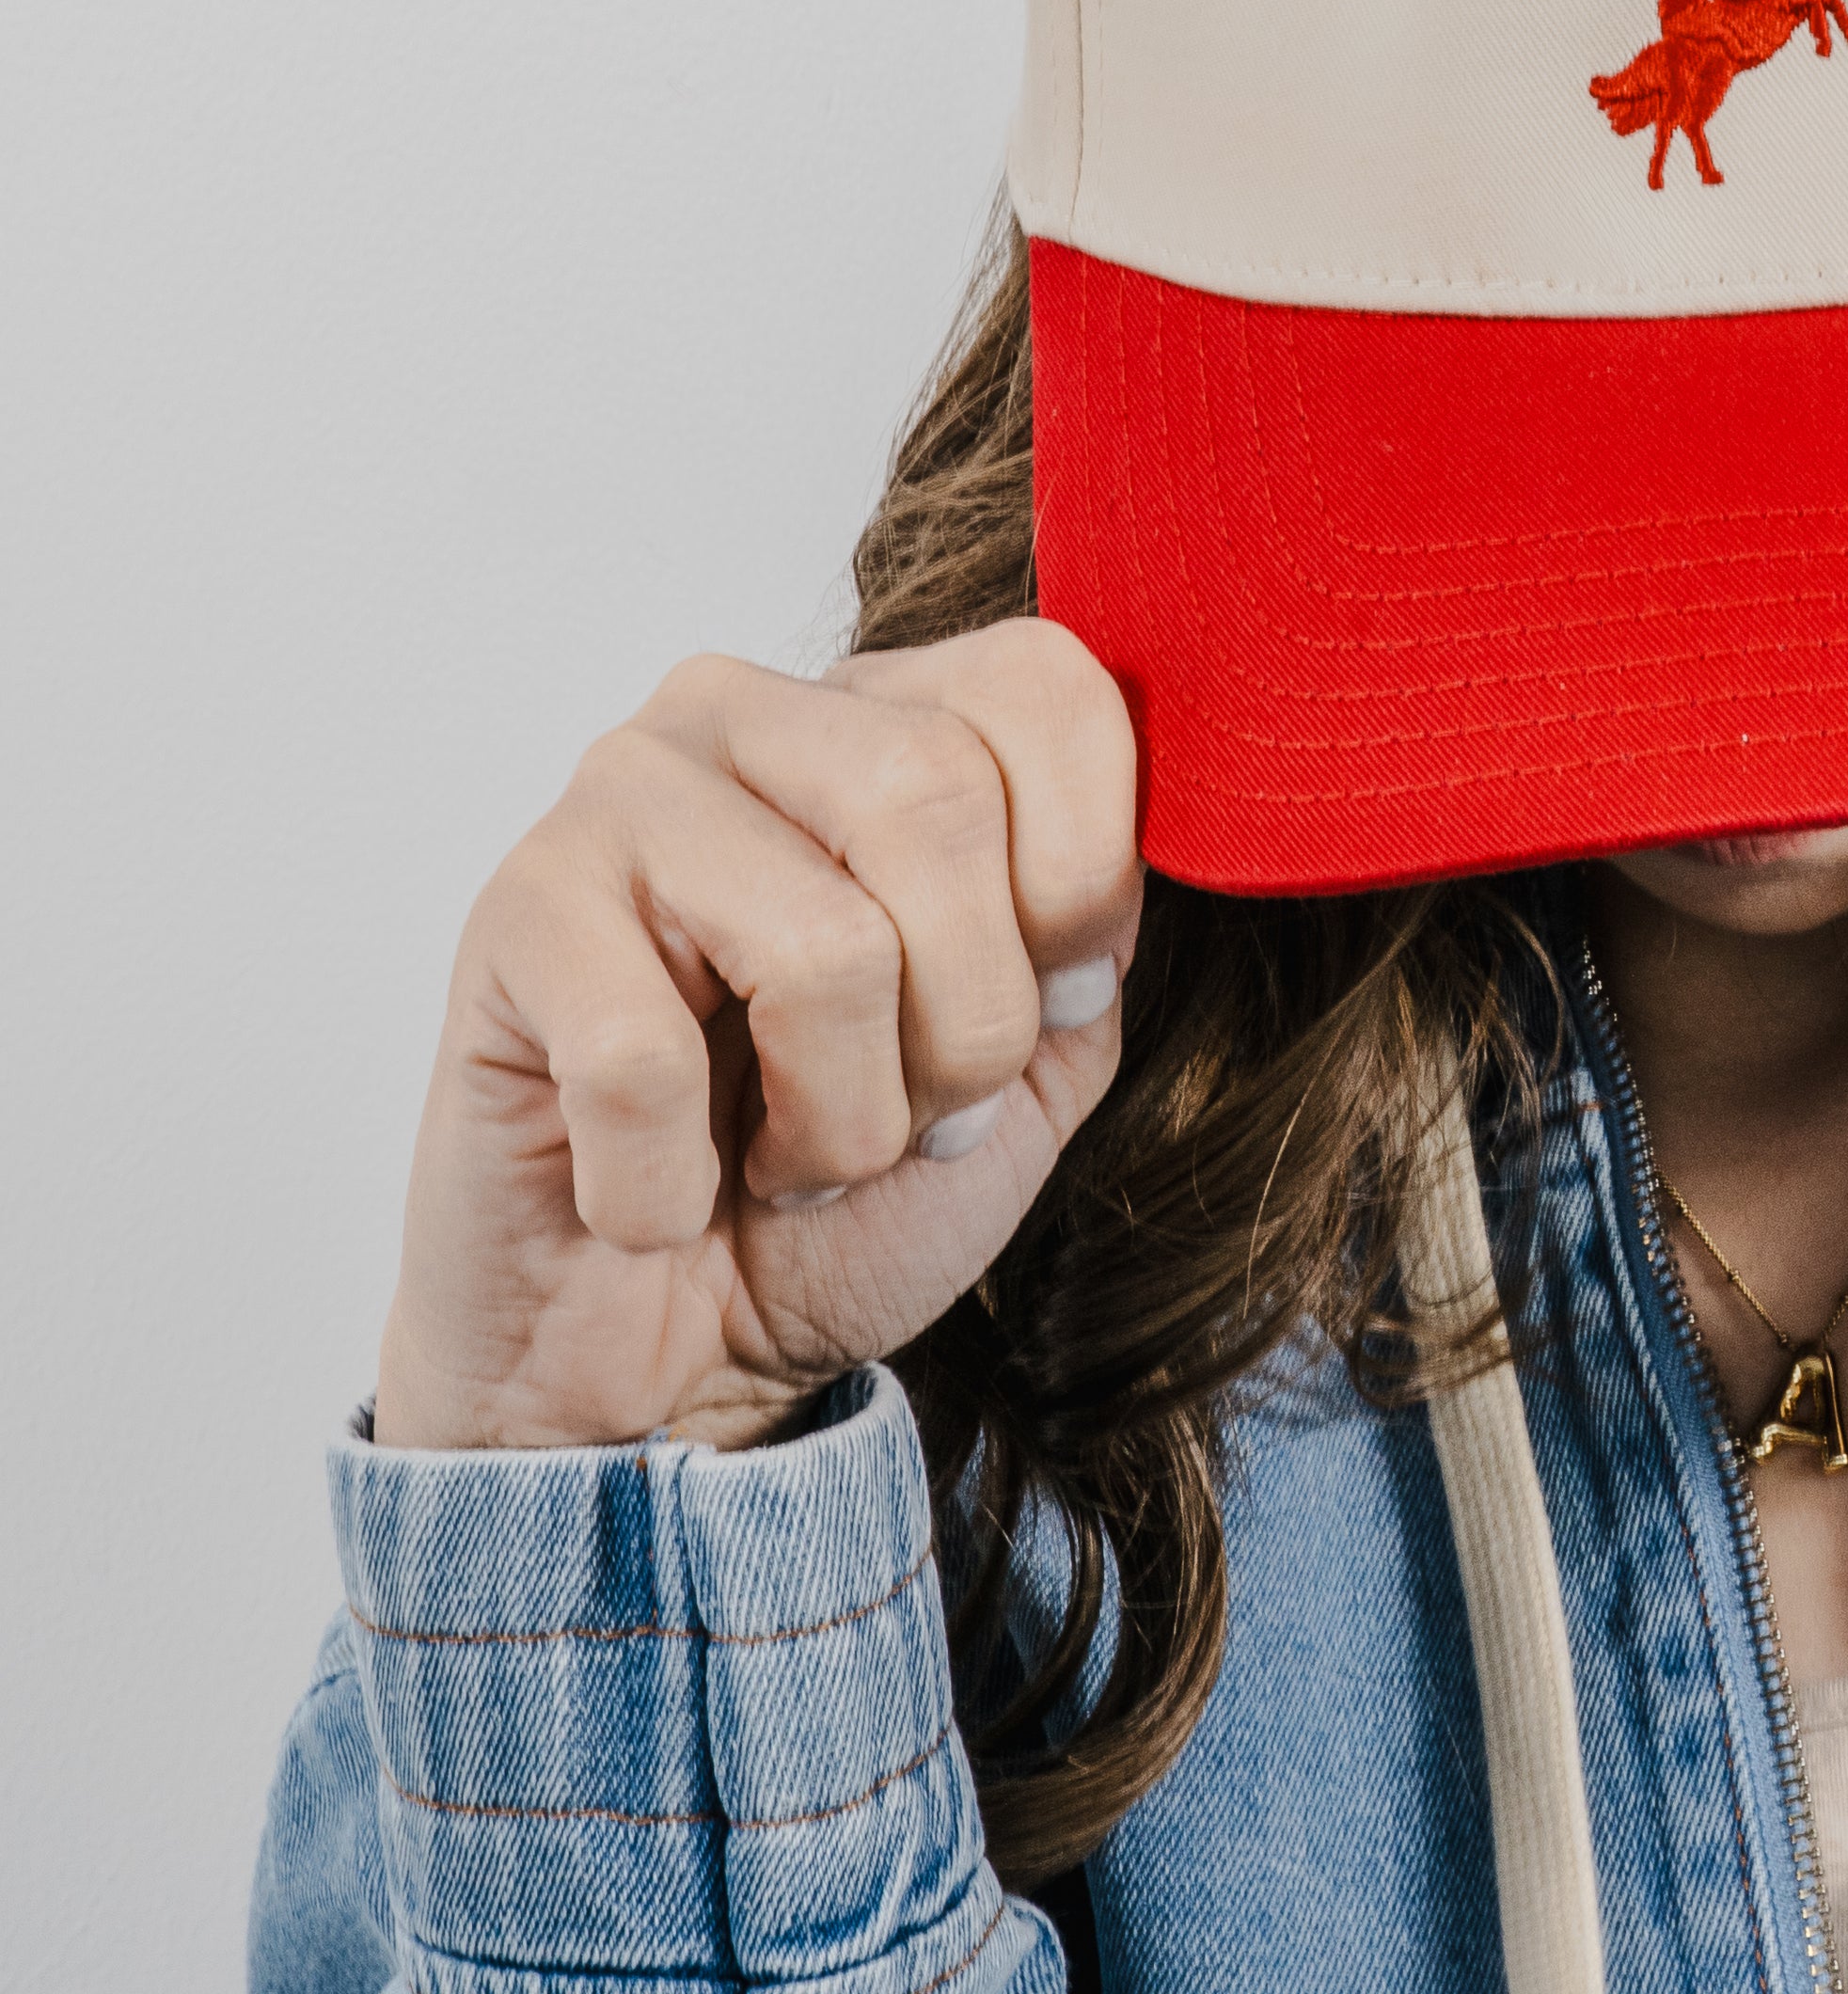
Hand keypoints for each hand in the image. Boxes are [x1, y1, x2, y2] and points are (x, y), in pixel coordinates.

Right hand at [373, 620, 1142, 1454]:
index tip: (1054, 1004)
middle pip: (940, 796)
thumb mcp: (1043, 1048)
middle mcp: (748, 708)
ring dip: (845, 1120)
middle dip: (972, 1018)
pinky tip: (658, 1192)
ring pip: (821, 942)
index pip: (1048, 685)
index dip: (1086, 879)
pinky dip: (675, 1187)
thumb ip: (1098, 922)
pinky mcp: (511, 915)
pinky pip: (646, 1062)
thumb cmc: (859, 1187)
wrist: (669, 1364)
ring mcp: (618, 792)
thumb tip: (1135, 844)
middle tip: (926, 1114)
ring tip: (796, 1158)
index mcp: (892, 709)